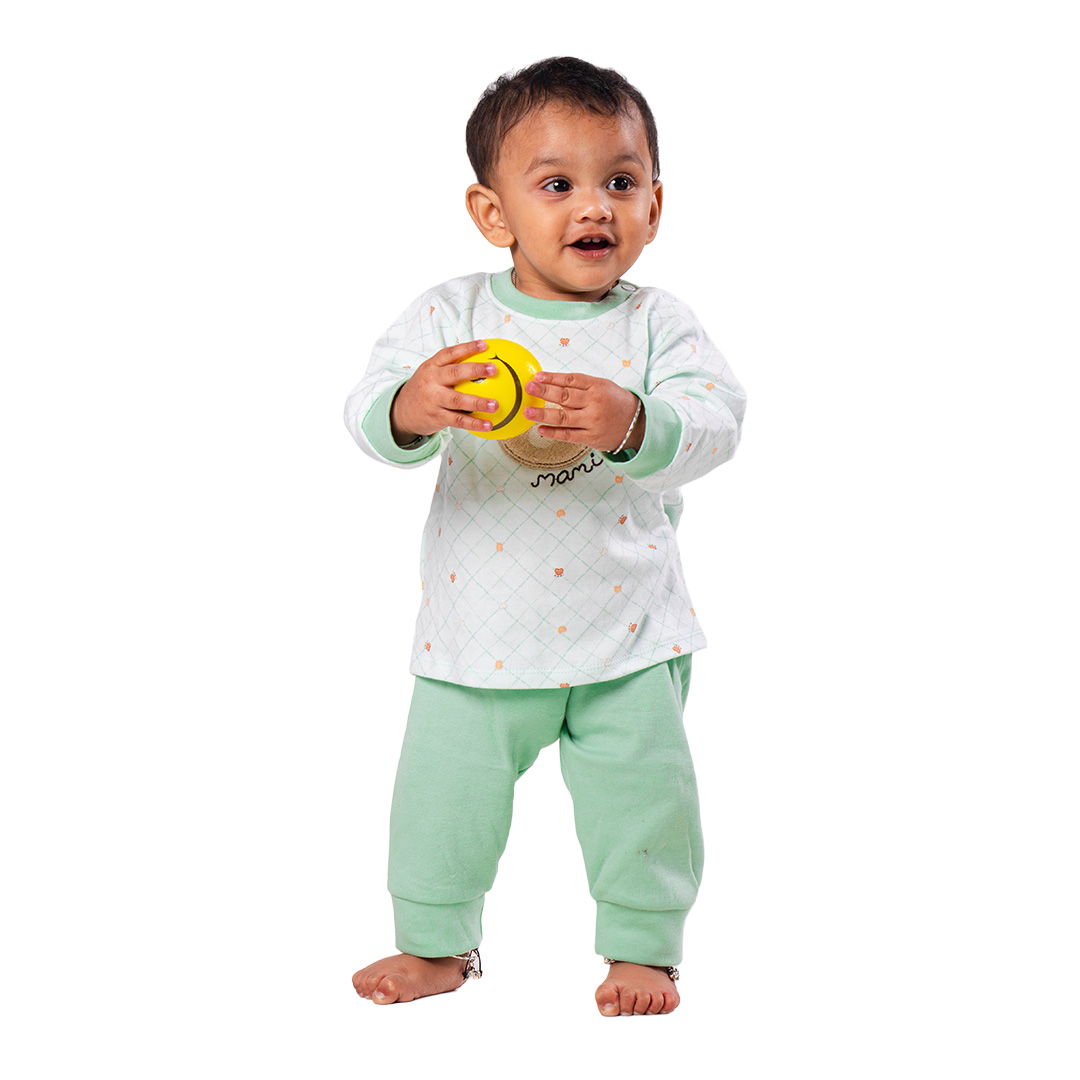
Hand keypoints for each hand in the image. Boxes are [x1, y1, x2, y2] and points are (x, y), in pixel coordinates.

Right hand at [390, 340, 499, 443]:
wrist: (402, 412)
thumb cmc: (425, 390)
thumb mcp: (431, 374)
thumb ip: (450, 367)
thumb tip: (482, 360)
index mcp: (431, 367)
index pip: (449, 353)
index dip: (467, 348)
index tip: (484, 345)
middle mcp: (432, 381)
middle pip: (454, 373)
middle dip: (475, 370)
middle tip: (494, 369)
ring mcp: (434, 400)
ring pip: (458, 400)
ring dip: (478, 402)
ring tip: (495, 404)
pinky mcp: (437, 417)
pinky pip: (458, 420)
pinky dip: (474, 423)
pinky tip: (488, 424)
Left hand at [524, 371, 643, 452]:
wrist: (637, 423)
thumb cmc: (615, 402)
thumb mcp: (603, 386)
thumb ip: (580, 385)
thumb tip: (552, 382)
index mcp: (597, 387)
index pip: (571, 380)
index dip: (552, 377)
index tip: (537, 376)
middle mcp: (594, 403)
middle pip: (565, 396)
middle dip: (544, 391)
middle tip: (529, 387)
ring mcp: (592, 422)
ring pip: (564, 417)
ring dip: (543, 413)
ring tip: (528, 411)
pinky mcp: (590, 438)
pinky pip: (568, 435)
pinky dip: (553, 433)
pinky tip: (541, 429)